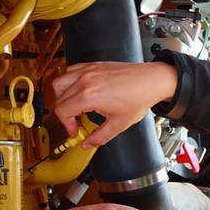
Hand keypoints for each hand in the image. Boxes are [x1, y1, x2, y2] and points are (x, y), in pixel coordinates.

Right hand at [51, 61, 177, 147]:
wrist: (151, 81)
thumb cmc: (139, 98)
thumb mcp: (119, 124)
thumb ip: (99, 137)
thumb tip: (87, 144)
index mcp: (89, 95)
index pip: (62, 111)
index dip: (67, 125)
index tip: (76, 130)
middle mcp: (85, 80)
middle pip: (58, 98)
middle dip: (65, 114)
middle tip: (77, 122)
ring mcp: (88, 70)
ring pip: (60, 83)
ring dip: (63, 97)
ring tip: (75, 107)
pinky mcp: (93, 65)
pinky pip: (71, 71)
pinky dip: (70, 82)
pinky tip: (80, 92)